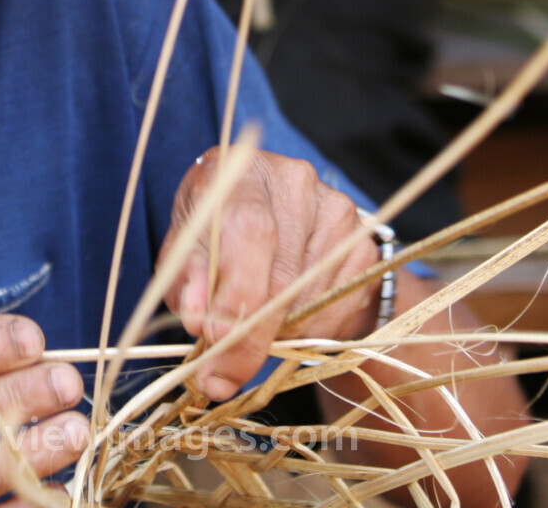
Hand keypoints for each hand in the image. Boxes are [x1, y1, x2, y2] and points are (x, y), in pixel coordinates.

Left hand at [160, 148, 382, 401]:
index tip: (214, 339)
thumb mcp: (184, 251)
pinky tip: (286, 319)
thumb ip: (185, 282)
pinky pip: (339, 306)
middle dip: (249, 336)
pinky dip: (309, 330)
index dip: (235, 292)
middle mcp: (295, 181)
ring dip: (277, 334)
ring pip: (310, 298)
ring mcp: (337, 210)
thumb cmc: (214, 234)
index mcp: (240, 172)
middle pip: (282, 273)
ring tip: (250, 332)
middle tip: (220, 376)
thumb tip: (198, 318)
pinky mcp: (363, 243)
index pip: (248, 231)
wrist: (269, 216)